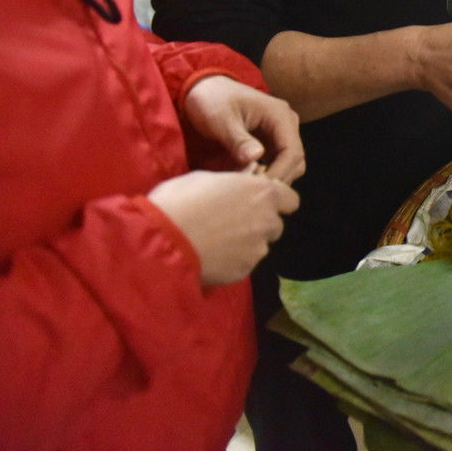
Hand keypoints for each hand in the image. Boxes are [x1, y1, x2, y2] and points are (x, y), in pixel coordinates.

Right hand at [147, 170, 299, 286]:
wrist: (160, 242)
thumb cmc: (180, 201)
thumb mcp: (206, 178)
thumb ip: (233, 184)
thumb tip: (238, 185)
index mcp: (263, 193)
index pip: (291, 200)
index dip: (277, 201)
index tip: (259, 201)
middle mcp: (267, 221)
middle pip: (275, 224)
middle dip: (260, 223)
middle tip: (232, 222)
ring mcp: (257, 249)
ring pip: (260, 246)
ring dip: (247, 243)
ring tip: (217, 241)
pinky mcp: (244, 271)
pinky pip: (244, 263)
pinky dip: (233, 261)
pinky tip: (212, 257)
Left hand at [183, 75, 305, 183]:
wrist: (204, 87)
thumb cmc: (210, 100)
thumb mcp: (220, 119)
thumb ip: (237, 140)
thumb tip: (256, 158)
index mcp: (280, 115)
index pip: (292, 152)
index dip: (279, 174)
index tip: (259, 190)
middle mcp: (287, 123)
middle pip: (296, 161)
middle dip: (277, 179)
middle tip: (250, 191)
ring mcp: (281, 132)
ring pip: (290, 164)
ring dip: (273, 177)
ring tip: (247, 186)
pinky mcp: (272, 140)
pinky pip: (278, 162)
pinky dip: (267, 173)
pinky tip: (247, 178)